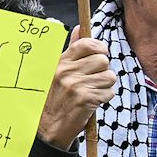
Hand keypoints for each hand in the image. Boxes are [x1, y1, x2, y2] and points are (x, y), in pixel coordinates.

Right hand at [37, 33, 114, 147]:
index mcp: (60, 63)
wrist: (47, 128)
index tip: (100, 55)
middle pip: (103, 60)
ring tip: (91, 92)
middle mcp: (67, 72)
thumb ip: (71, 50)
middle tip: (93, 80)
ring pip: (109, 76)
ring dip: (105, 86)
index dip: (99, 48)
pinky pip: (109, 93)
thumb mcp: (57, 72)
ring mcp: (76, 86)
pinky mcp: (86, 99)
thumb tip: (80, 28)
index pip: (86, 44)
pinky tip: (92, 103)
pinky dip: (104, 99)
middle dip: (103, 71)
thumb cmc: (54, 99)